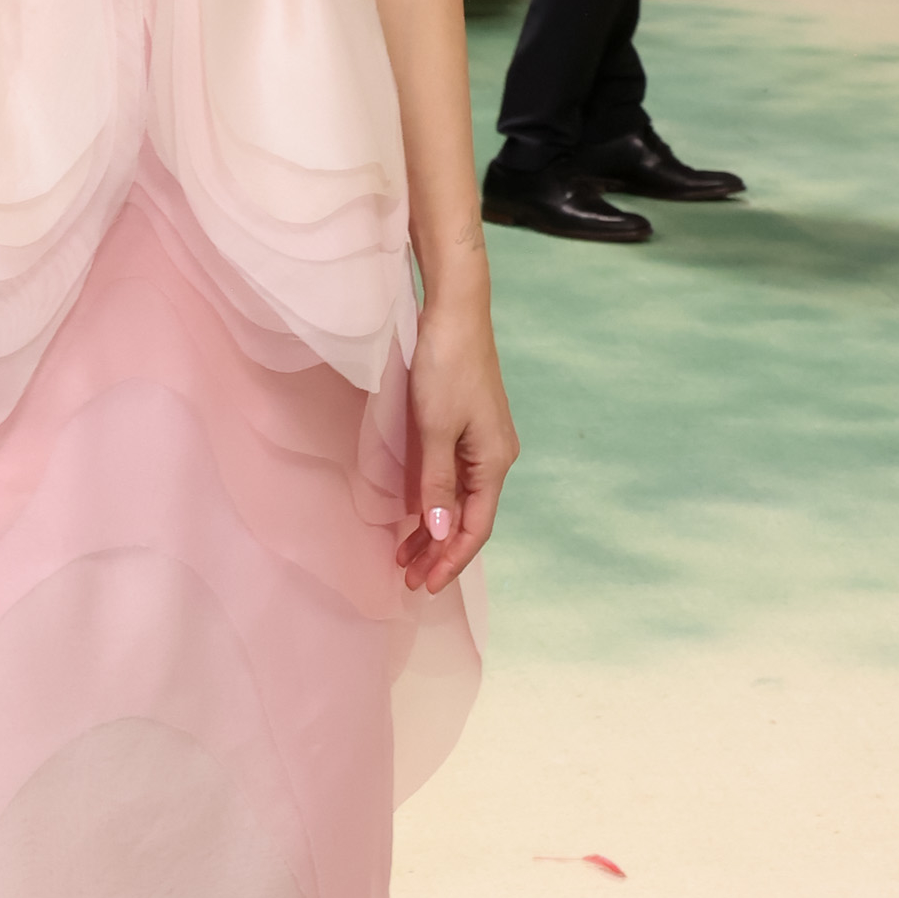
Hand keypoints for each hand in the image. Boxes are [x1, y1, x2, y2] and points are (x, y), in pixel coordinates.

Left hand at [398, 296, 515, 593]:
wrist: (455, 312)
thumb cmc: (446, 367)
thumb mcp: (435, 430)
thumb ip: (437, 484)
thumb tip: (441, 533)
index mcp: (494, 462)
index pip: (475, 528)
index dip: (451, 560)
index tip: (424, 585)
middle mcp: (494, 457)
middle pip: (468, 519)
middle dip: (439, 552)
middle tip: (407, 579)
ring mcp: (482, 442)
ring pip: (459, 501)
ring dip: (433, 530)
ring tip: (403, 556)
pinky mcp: (467, 427)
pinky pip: (453, 479)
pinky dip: (434, 502)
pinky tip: (415, 516)